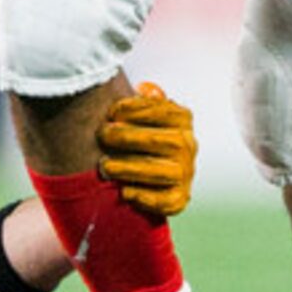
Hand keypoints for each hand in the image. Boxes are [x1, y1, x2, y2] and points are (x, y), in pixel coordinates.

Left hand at [97, 81, 196, 216]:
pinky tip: (125, 191)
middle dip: (129, 137)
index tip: (112, 112)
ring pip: (163, 172)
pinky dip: (146, 197)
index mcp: (181, 120)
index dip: (137, 110)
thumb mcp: (139, 110)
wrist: (142, 169)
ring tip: (106, 166)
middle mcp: (187, 145)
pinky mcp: (179, 196)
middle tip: (103, 135)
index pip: (165, 111)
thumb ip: (143, 100)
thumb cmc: (135, 131)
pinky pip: (167, 201)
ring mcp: (185, 172)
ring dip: (131, 168)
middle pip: (165, 141)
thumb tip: (145, 89)